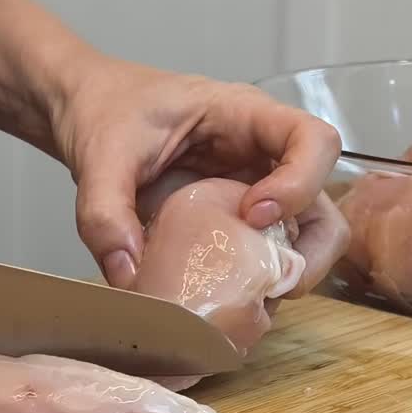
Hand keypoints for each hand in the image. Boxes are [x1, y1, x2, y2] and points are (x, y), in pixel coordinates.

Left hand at [53, 56, 344, 292]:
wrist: (87, 111)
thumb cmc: (108, 111)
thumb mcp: (100, 154)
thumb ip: (105, 211)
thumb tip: (127, 274)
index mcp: (244, 118)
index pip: (314, 140)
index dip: (301, 183)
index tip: (254, 215)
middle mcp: (262, 158)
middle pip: (324, 204)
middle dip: (310, 252)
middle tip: (267, 281)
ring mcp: (254, 194)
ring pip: (306, 240)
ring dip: (288, 277)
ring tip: (247, 301)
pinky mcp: (234, 226)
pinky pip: (265, 259)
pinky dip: (255, 286)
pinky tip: (222, 302)